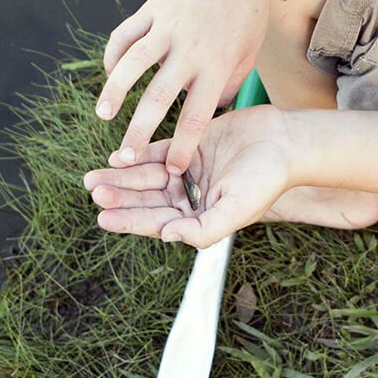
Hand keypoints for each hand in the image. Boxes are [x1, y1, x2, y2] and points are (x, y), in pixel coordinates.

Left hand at [82, 106, 291, 247]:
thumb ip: (203, 229)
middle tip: (94, 192)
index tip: (103, 217)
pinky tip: (117, 157)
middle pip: (146, 200)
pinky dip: (137, 155)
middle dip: (120, 198)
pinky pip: (156, 152)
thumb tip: (166, 236)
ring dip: (121, 178)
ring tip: (94, 178)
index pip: (157, 223)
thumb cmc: (266, 179)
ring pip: (146, 178)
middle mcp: (189, 198)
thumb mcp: (236, 209)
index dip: (129, 221)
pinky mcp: (187, 146)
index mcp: (198, 218)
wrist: (283, 140)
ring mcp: (187, 172)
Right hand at [95, 0, 270, 176]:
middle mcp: (190, 48)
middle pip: (158, 98)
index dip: (182, 146)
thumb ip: (225, 87)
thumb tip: (204, 117)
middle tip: (125, 158)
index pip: (196, 116)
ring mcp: (167, 27)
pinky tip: (110, 76)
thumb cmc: (246, 13)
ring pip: (132, 65)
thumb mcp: (247, 55)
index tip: (173, 170)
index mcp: (217, 65)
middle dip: (139, 132)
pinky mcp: (151, 9)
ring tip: (103, 116)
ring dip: (114, 92)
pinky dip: (113, 57)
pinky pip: (125, 36)